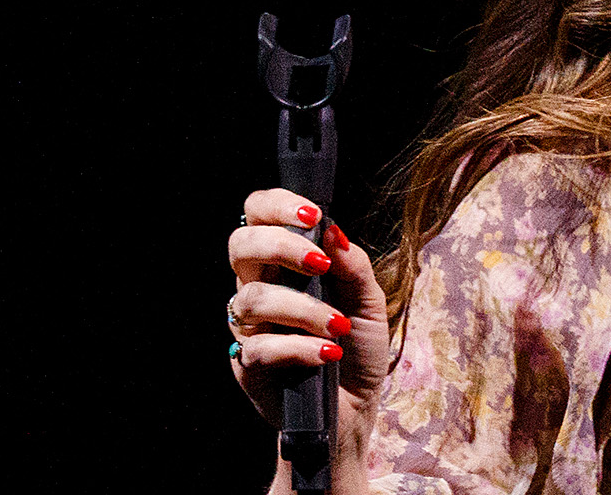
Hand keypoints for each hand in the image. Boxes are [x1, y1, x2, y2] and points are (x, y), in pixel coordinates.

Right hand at [227, 189, 388, 462]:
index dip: (278, 205)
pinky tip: (327, 354)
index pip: (260, 215)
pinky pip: (260, 346)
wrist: (355, 405)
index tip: (312, 215)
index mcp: (286, 262)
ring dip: (302, 309)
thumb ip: (352, 265)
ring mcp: (250, 324)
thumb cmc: (359, 347)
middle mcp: (260, 285)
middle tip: (319, 264)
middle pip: (241, 244)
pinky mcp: (247, 362)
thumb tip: (333, 229)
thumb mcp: (369, 301)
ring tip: (338, 327)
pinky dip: (299, 348)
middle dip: (281, 246)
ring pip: (252, 298)